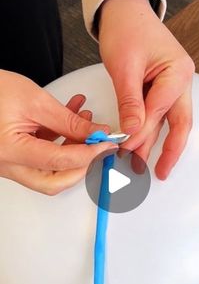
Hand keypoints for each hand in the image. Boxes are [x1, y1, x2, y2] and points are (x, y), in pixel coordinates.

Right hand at [0, 70, 116, 193]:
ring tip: (86, 126)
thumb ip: (69, 121)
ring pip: (50, 174)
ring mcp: (10, 165)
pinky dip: (60, 145)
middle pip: (53, 183)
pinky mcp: (15, 159)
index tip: (104, 144)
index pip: (59, 161)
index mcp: (9, 150)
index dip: (88, 153)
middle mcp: (7, 165)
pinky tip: (70, 124)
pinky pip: (42, 160)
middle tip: (97, 149)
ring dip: (73, 153)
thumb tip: (95, 133)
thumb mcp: (35, 101)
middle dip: (81, 168)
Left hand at [99, 0, 194, 178]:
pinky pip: (158, 116)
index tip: (124, 148)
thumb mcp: (124, 66)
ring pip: (168, 122)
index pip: (160, 110)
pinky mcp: (160, 90)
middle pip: (179, 123)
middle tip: (156, 173)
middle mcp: (180, 82)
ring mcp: (172, 87)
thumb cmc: (126, 29)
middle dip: (169, 150)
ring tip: (144, 166)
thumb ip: (129, 101)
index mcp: (178, 72)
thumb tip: (131, 131)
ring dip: (156, 144)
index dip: (142, 132)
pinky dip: (149, 132)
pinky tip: (140, 146)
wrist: (124, 13)